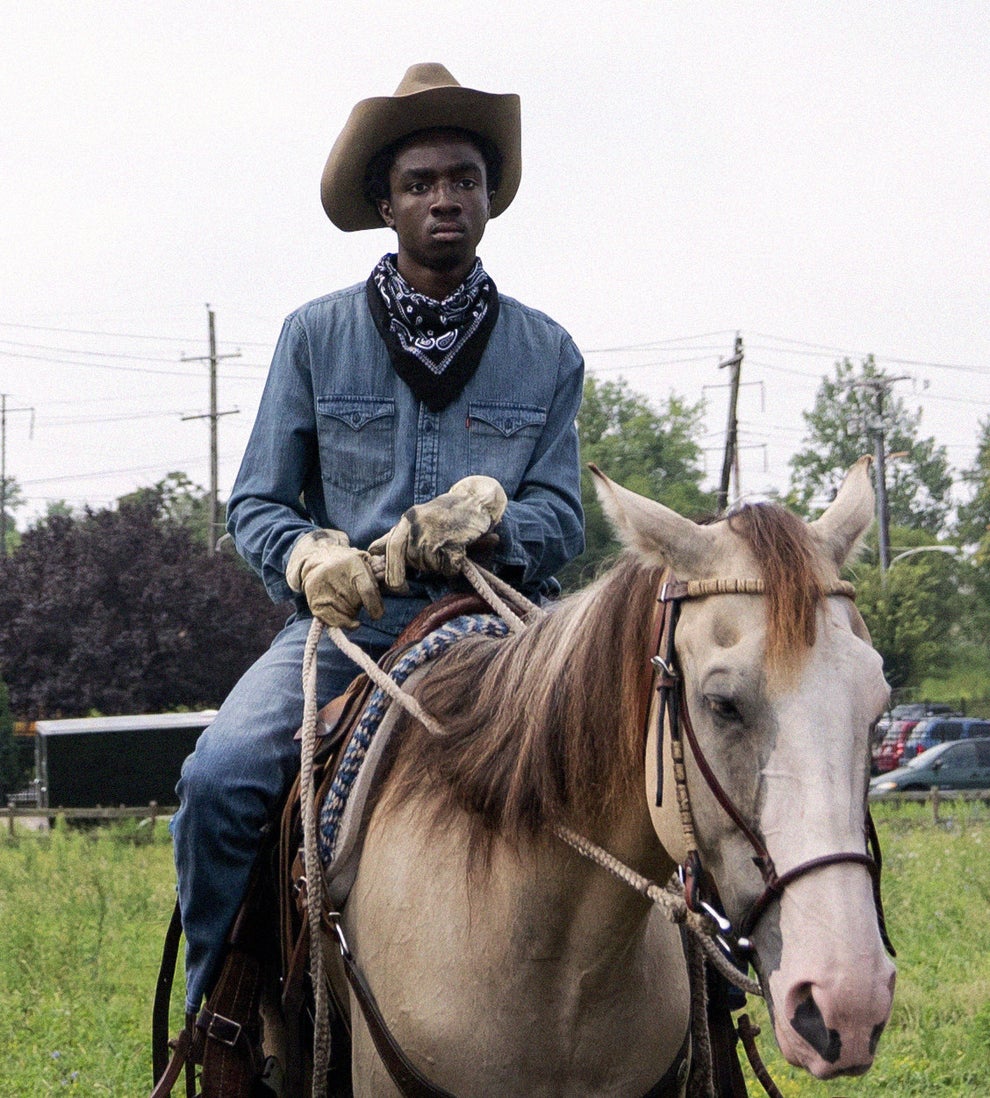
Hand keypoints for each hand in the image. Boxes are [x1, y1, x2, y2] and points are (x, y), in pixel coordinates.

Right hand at [286, 529, 383, 628]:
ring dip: (352, 612)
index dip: (375, 606)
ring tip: (348, 601)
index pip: (367, 591)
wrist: (315, 561)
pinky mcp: (315, 602)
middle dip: (362, 605)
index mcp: (352, 564)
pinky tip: (347, 619)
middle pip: (357, 604)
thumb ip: (379, 573)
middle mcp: (335, 575)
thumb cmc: (346, 564)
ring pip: (347, 613)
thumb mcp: (363, 561)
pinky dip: (343, 623)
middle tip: (357, 598)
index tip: (377, 615)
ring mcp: (323, 589)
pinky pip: (334, 621)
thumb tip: (401, 589)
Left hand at [368, 476, 507, 590]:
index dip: (389, 568)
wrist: (474, 502)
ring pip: (430, 567)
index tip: (391, 583)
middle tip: (416, 573)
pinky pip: (449, 568)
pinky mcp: (453, 543)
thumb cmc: (443, 514)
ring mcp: (435, 534)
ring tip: (446, 547)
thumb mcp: (416, 519)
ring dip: (438, 564)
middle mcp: (418, 526)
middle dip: (414, 569)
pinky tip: (457, 551)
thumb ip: (396, 535)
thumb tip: (372, 551)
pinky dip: (453, 566)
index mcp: (407, 521)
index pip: (389, 548)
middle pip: (412, 561)